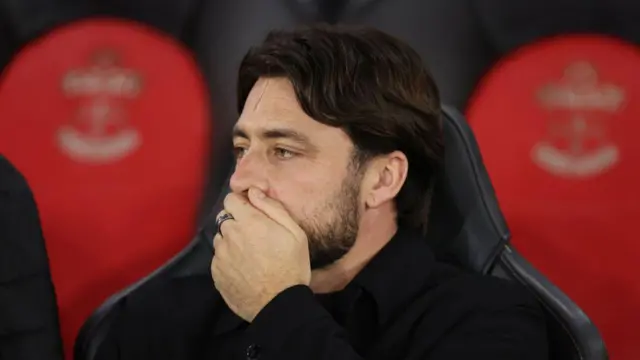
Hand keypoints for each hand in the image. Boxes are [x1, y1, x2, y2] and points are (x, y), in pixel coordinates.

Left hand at [211, 187, 310, 321]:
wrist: (279, 304)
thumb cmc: (292, 266)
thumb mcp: (295, 233)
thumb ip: (272, 208)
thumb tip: (254, 191)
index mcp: (249, 222)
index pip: (231, 199)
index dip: (241, 203)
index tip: (250, 212)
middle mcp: (230, 235)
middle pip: (225, 219)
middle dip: (237, 222)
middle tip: (254, 236)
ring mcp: (221, 255)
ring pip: (220, 239)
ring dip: (230, 241)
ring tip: (248, 254)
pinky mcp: (216, 273)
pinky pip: (218, 258)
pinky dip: (227, 259)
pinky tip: (243, 268)